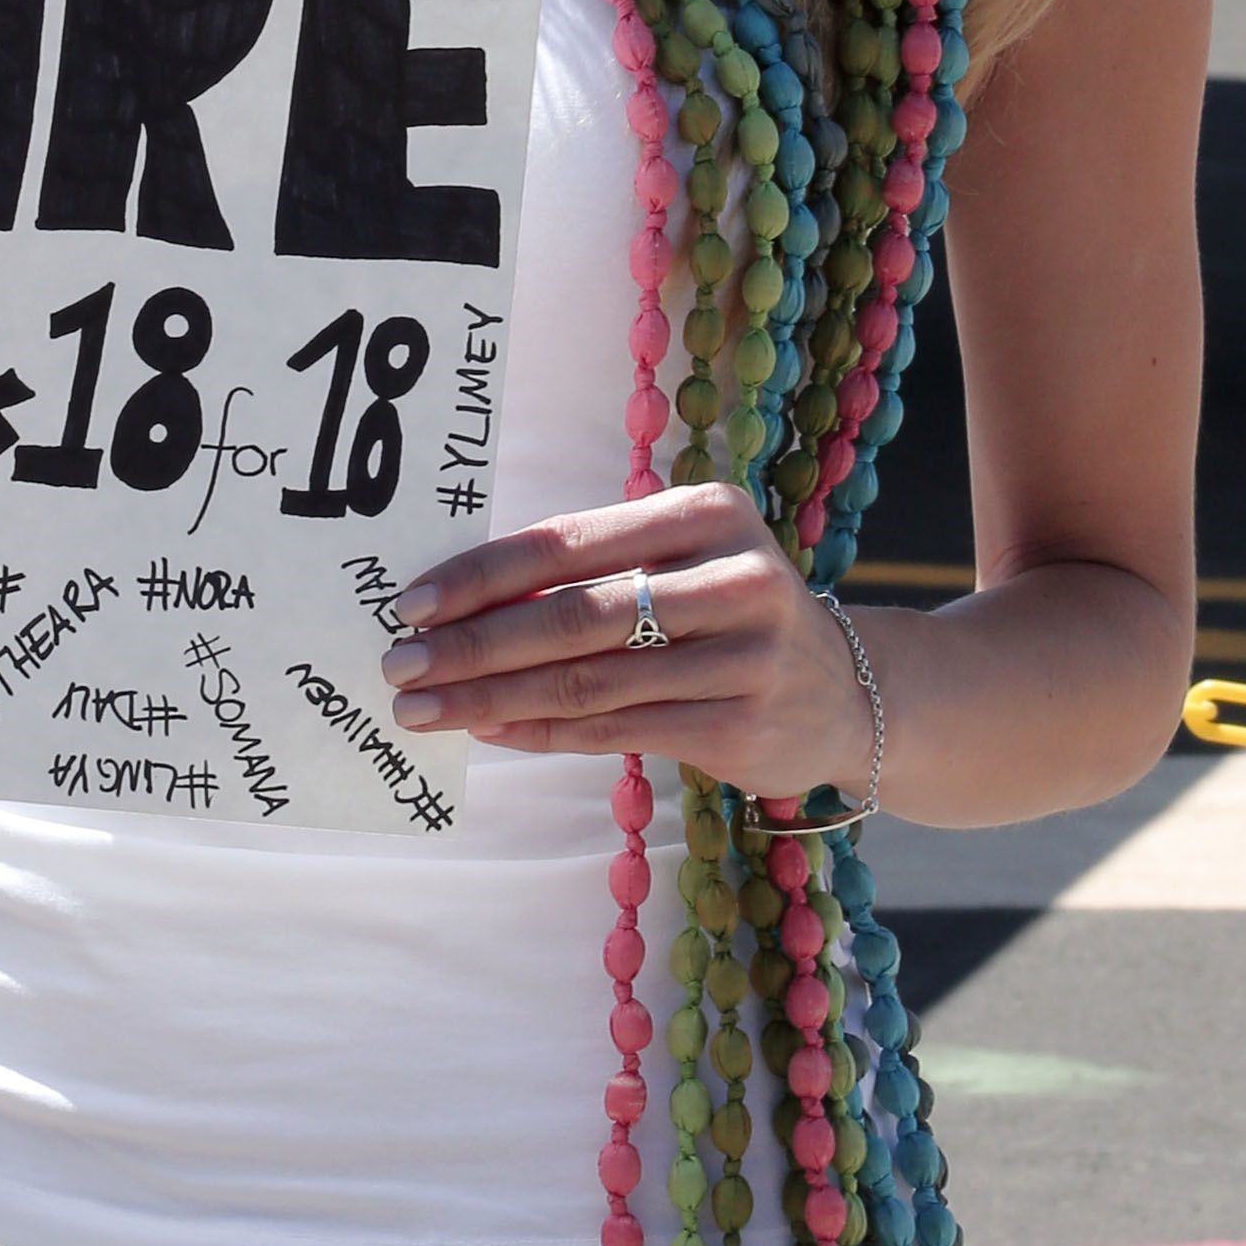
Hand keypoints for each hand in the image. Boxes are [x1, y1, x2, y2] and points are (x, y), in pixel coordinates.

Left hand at [382, 480, 874, 805]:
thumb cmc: (726, 612)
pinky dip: (542, 732)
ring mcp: (745, 658)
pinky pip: (616, 730)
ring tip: (426, 709)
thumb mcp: (680, 561)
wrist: (844, 689)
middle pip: (574, 617)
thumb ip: (592, 572)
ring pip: (588, 682)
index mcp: (708, 512)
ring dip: (491, 698)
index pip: (569, 543)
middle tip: (401, 666)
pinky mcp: (740, 727)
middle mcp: (734, 578)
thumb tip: (460, 604)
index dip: (483, 576)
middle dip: (474, 645)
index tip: (411, 603)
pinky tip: (489, 729)